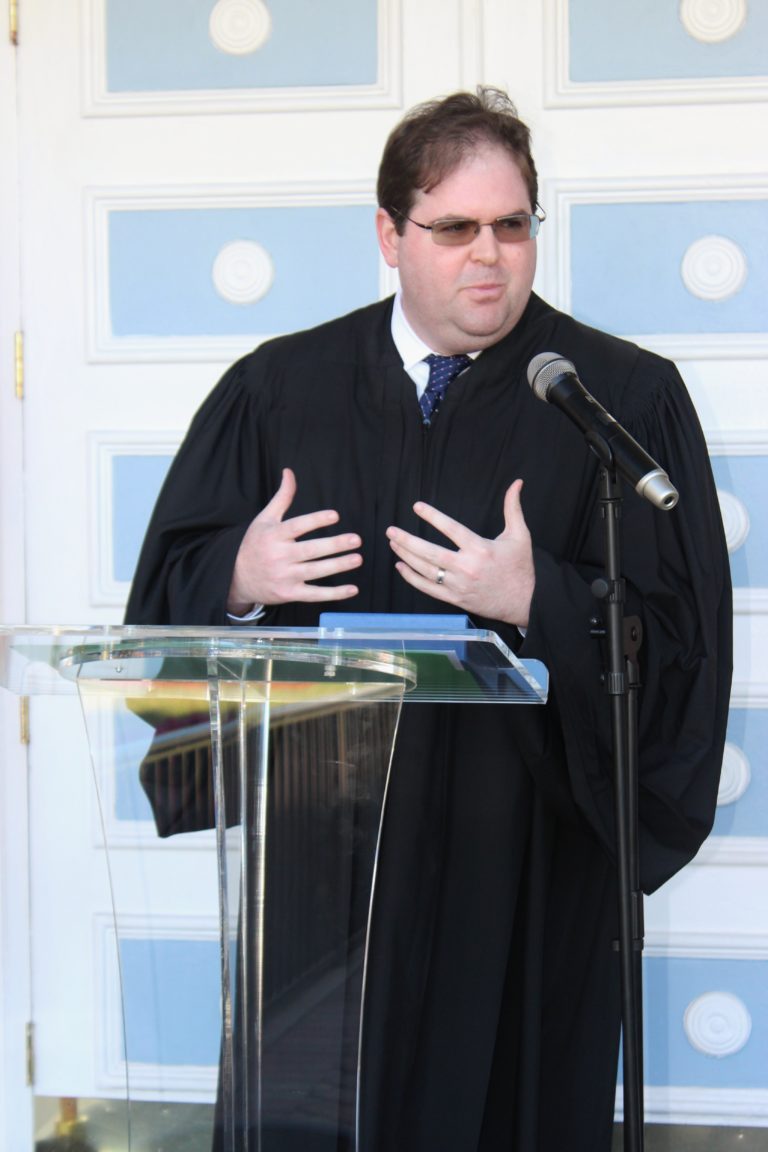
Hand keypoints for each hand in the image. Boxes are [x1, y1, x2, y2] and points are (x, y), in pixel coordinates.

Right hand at [227, 468, 361, 612]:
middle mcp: (279, 556)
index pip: (297, 527)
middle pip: (311, 550)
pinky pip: (314, 595)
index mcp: (274, 535)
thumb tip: (289, 472)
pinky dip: (334, 594)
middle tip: (356, 539)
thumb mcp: (264, 519)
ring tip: (357, 558)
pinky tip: (352, 588)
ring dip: (338, 566)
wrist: (236, 577)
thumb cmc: (255, 544)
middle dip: (335, 545)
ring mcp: (284, 577)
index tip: (335, 515)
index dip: (316, 521)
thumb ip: (282, 497)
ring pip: (315, 572)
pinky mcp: (289, 593)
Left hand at [385, 480, 533, 627]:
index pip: (451, 529)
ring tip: (393, 543)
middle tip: (391, 530)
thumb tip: (517, 483)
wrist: (525, 602)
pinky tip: (401, 566)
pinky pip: (428, 588)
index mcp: (481, 549)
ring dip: (406, 556)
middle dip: (407, 541)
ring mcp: (459, 585)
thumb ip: (513, 508)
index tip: (416, 507)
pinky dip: (412, 578)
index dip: (432, 516)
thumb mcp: (520, 535)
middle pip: (430, 553)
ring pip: (425, 570)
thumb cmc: (521, 567)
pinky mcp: (455, 599)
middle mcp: (467, 568)